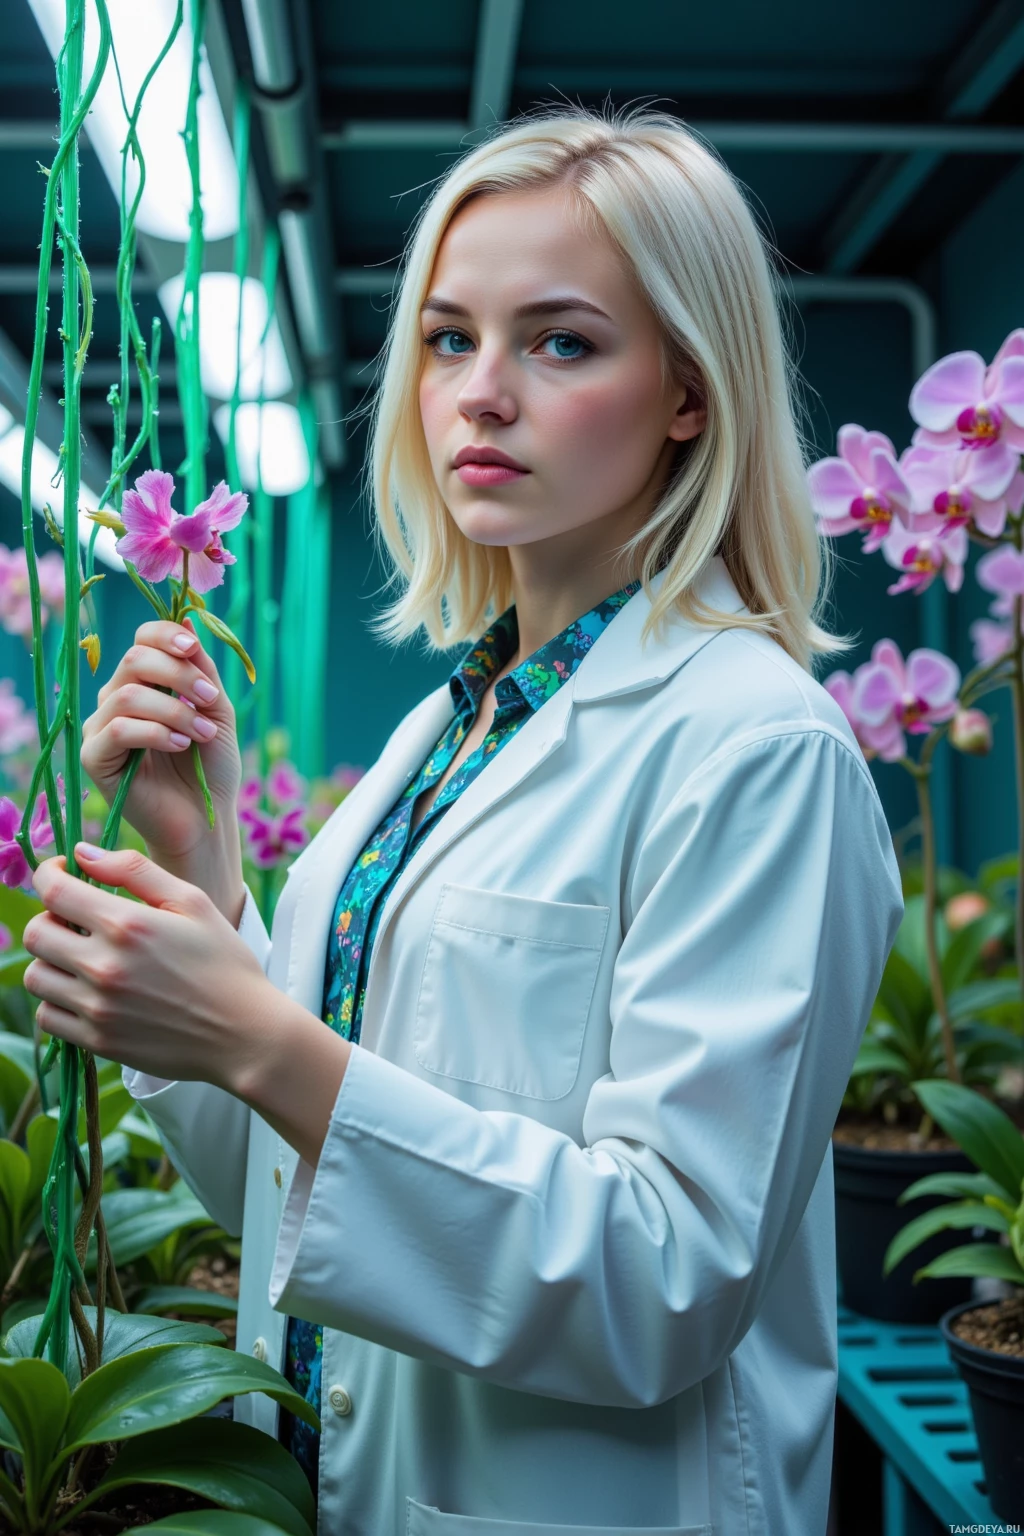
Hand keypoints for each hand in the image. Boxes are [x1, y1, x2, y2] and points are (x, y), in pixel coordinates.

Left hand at [23, 848, 268, 1090]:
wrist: (244, 1034)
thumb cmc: (224, 963)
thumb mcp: (193, 902)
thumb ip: (134, 870)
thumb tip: (81, 853)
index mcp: (127, 924)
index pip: (53, 891)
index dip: (46, 874)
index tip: (59, 873)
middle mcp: (103, 965)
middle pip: (36, 933)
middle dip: (49, 916)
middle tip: (74, 919)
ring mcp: (97, 1007)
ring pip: (35, 977)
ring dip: (51, 960)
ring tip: (81, 958)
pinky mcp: (97, 1041)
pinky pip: (47, 1017)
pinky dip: (56, 1001)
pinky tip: (84, 992)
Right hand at [82, 620, 240, 867]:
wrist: (206, 817)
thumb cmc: (211, 765)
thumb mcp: (216, 710)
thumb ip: (201, 669)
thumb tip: (187, 620)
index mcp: (146, 682)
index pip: (141, 639)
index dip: (165, 636)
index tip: (193, 649)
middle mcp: (117, 699)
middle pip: (133, 659)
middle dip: (179, 674)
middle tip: (210, 701)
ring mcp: (101, 728)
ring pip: (127, 695)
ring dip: (174, 710)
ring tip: (202, 734)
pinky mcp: (94, 758)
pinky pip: (118, 729)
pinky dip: (156, 732)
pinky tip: (181, 745)